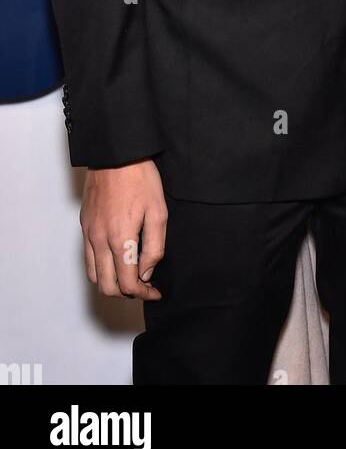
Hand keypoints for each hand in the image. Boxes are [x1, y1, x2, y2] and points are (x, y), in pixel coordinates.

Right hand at [80, 158, 166, 299]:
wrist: (116, 155)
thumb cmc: (141, 180)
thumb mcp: (159, 212)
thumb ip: (154, 247)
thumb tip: (145, 272)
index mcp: (121, 239)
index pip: (128, 283)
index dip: (143, 293)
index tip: (154, 291)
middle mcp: (100, 240)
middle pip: (108, 287)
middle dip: (127, 294)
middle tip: (144, 287)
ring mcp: (89, 234)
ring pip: (94, 276)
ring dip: (112, 284)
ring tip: (130, 276)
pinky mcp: (84, 226)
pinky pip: (88, 259)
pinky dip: (101, 269)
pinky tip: (116, 261)